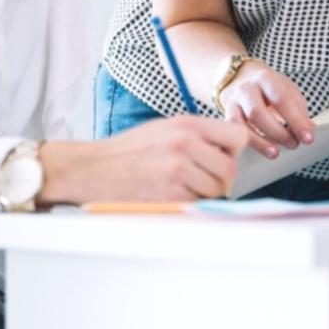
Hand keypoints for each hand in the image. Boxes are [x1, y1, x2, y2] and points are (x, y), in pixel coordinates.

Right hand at [40, 115, 247, 203]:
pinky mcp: (168, 194)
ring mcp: (177, 169)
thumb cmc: (128, 150)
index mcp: (188, 124)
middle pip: (230, 169)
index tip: (222, 157)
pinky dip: (187, 204)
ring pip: (215, 190)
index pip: (237, 136)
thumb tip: (229, 150)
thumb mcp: (165, 128)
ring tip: (181, 187)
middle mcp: (185, 143)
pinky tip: (168, 195)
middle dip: (220, 179)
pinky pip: (195, 203)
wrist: (91, 168)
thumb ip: (197, 136)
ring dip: (203, 194)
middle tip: (202, 180)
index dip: (233, 151)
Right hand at [222, 62, 315, 158]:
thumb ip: (298, 108)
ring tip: (276, 152)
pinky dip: (248, 144)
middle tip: (294, 144)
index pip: (282, 99)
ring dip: (262, 142)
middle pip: (258, 113)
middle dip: (279, 133)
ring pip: (243, 125)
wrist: (239, 77)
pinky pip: (235, 133)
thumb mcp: (286, 89)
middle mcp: (246, 88)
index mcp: (266, 78)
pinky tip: (261, 150)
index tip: (308, 137)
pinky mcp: (226, 115)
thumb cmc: (268, 87)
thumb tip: (308, 129)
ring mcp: (233, 102)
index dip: (296, 120)